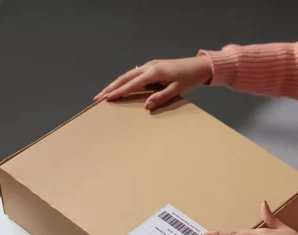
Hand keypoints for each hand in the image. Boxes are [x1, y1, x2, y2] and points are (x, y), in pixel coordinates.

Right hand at [95, 56, 212, 109]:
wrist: (199, 66)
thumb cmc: (189, 78)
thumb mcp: (177, 90)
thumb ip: (161, 97)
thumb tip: (146, 105)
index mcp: (154, 72)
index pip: (131, 84)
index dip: (118, 92)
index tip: (106, 98)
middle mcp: (149, 66)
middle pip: (125, 77)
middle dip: (111, 87)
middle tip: (98, 97)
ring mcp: (150, 65)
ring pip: (128, 75)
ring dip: (115, 84)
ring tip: (105, 93)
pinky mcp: (152, 66)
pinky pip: (134, 74)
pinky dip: (125, 80)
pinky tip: (119, 86)